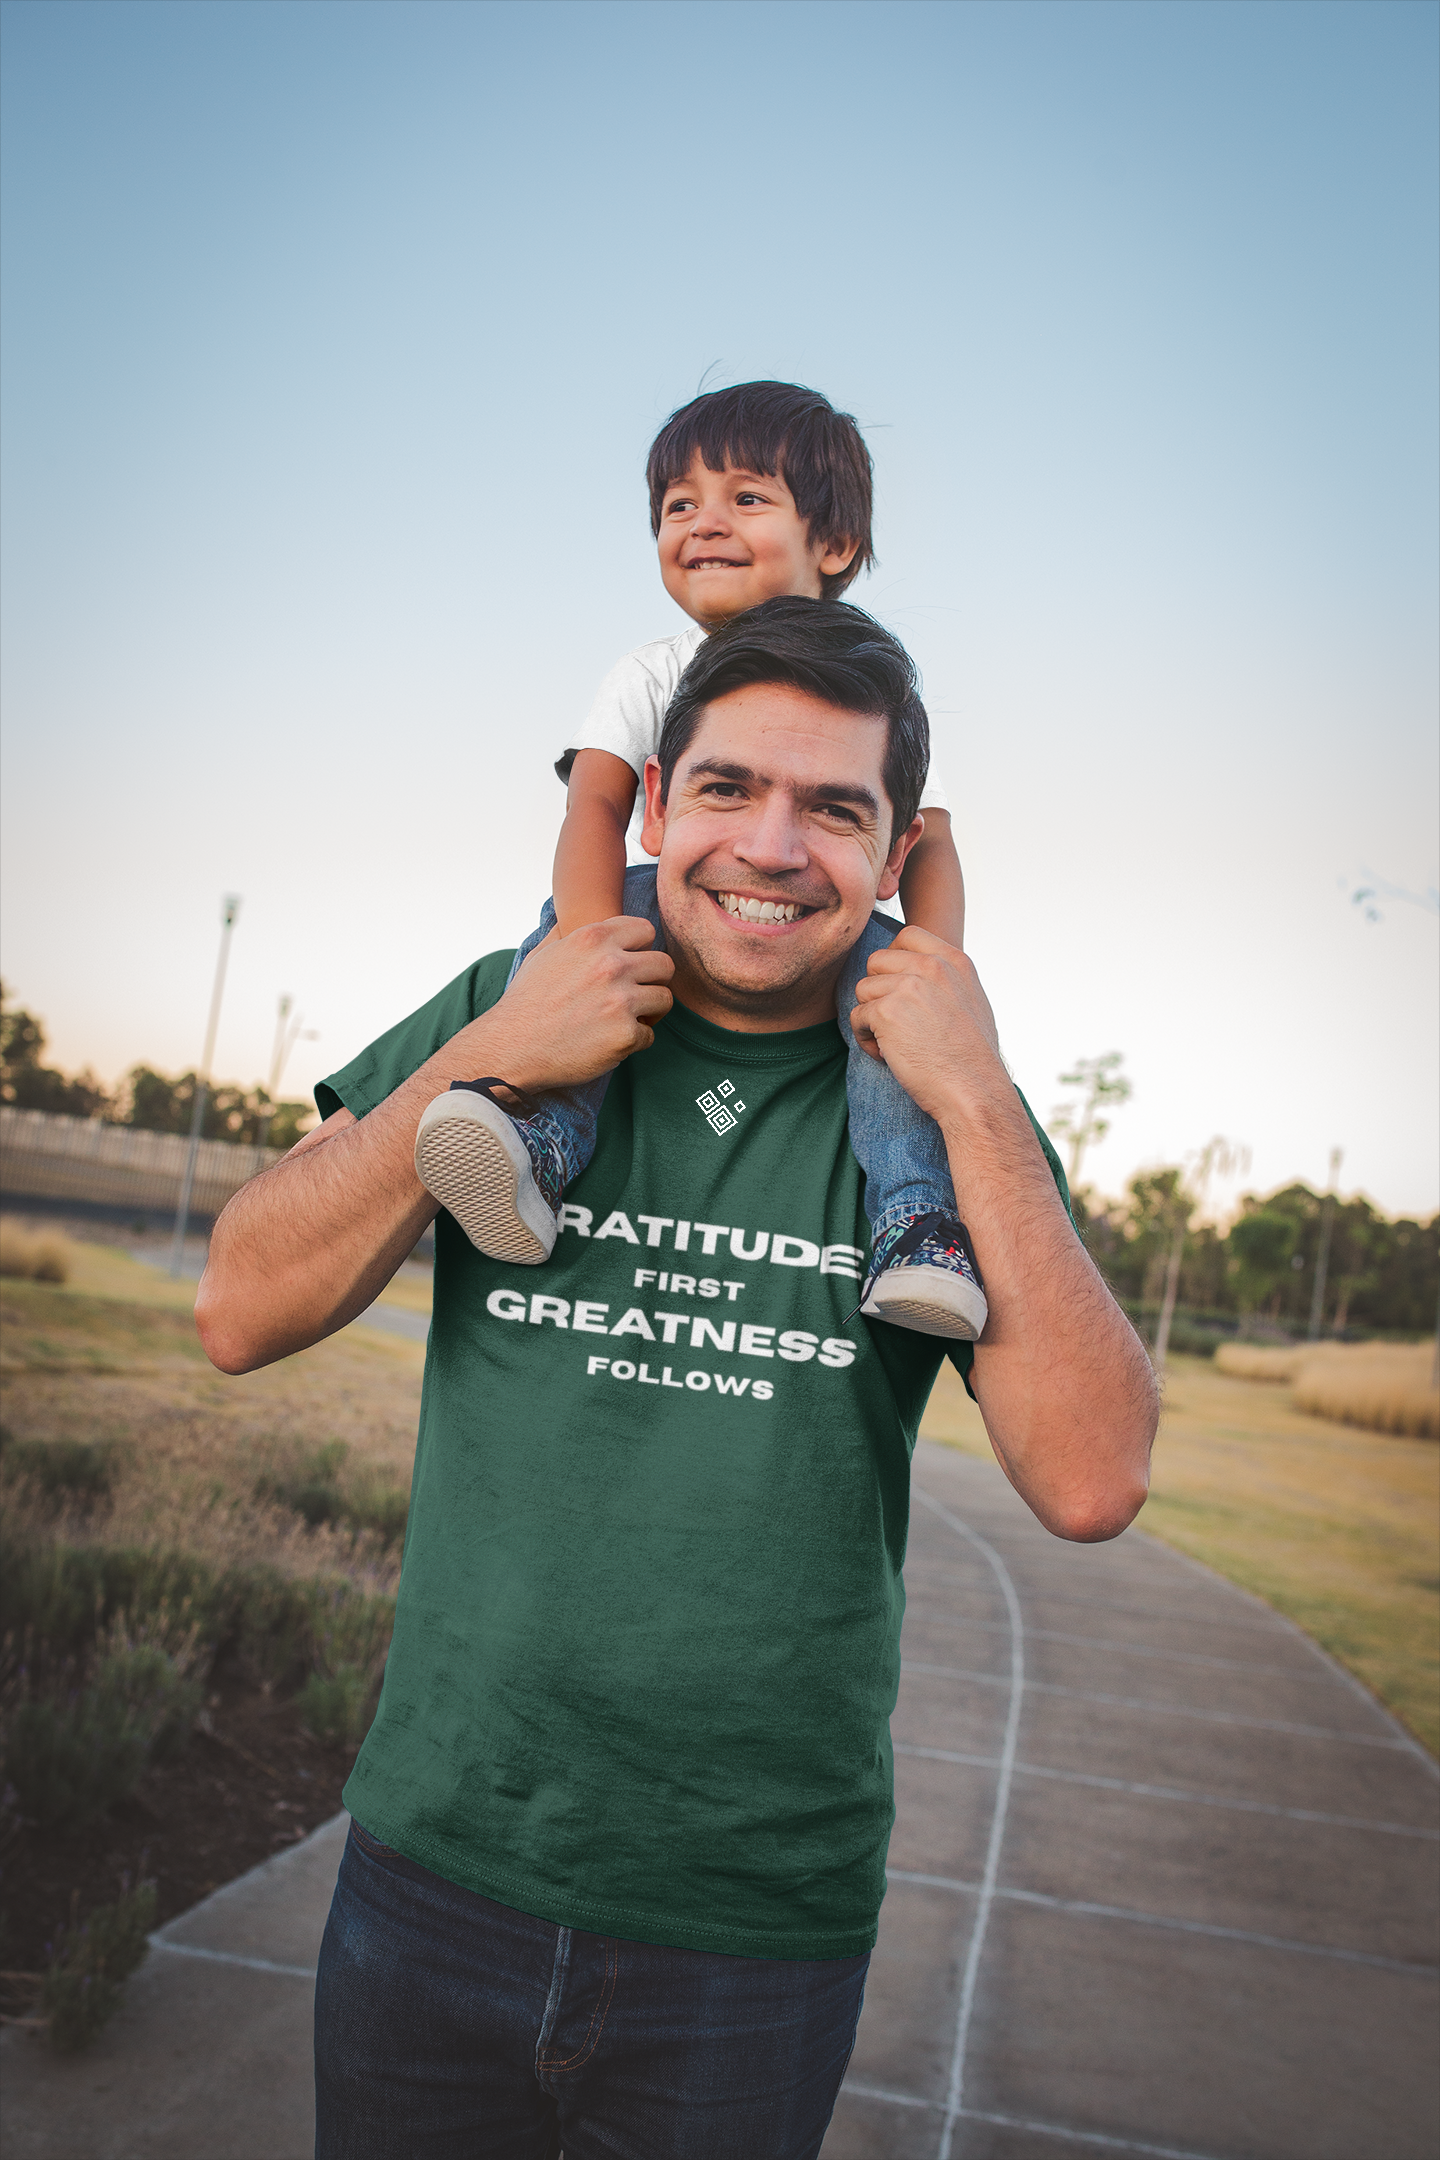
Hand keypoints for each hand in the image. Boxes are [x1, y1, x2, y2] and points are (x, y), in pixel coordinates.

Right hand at [457, 916, 673, 1091]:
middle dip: (653, 980)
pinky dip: (633, 1041)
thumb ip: (570, 934)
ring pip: (664, 999)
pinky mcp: (625, 1035)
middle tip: (635, 995)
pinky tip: (609, 1042)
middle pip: (664, 964)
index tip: (629, 964)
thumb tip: (576, 917)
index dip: (640, 949)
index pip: (645, 930)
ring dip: (649, 1012)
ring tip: (625, 1019)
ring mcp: (621, 1001)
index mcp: (592, 939)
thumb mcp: (544, 954)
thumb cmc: (526, 1002)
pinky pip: (649, 1035)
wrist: (511, 1047)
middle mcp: (610, 965)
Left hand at [850, 926, 1002, 1125]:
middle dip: (879, 992)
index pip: (908, 936)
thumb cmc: (973, 1058)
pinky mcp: (886, 1011)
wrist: (974, 1091)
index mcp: (954, 961)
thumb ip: (945, 980)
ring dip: (871, 1018)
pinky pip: (857, 1017)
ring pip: (863, 989)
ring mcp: (908, 986)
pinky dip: (867, 1040)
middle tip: (897, 1023)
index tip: (899, 988)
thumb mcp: (971, 1001)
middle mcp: (932, 967)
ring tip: (895, 1044)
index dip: (894, 960)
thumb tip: (915, 972)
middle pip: (877, 961)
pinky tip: (890, 1056)